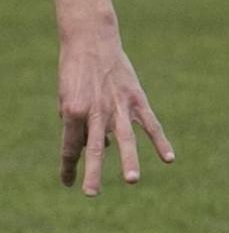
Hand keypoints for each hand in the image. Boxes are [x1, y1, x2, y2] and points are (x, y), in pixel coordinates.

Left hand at [57, 34, 173, 195]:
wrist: (91, 39)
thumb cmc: (74, 70)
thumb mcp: (65, 96)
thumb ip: (75, 123)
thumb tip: (89, 147)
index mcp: (72, 111)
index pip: (69, 146)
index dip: (67, 167)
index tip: (67, 183)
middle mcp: (94, 111)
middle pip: (93, 148)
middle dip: (91, 172)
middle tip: (90, 193)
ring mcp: (117, 105)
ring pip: (124, 138)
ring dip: (128, 159)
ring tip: (131, 180)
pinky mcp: (135, 98)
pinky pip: (149, 123)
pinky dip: (160, 140)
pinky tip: (168, 158)